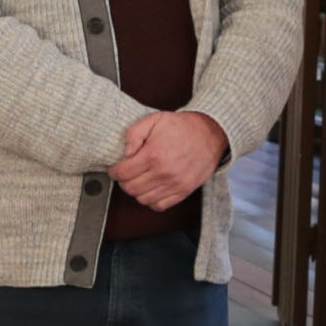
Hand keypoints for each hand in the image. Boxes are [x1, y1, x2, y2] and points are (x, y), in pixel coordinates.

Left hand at [107, 110, 231, 210]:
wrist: (211, 133)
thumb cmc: (182, 126)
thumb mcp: (154, 119)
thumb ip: (134, 134)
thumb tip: (125, 153)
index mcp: (153, 155)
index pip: (122, 173)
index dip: (114, 171)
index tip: (116, 168)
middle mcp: (163, 173)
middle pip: (130, 188)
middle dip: (124, 181)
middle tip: (127, 173)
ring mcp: (174, 184)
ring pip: (143, 199)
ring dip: (137, 191)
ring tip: (139, 180)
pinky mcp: (184, 191)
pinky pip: (160, 206)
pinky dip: (151, 201)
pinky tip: (151, 189)